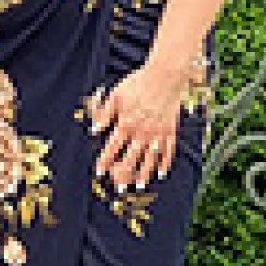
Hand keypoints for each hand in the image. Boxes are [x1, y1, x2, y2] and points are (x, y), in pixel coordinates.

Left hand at [88, 65, 184, 190]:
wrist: (164, 77)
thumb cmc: (136, 84)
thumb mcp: (115, 95)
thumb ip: (104, 114)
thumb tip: (94, 130)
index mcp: (126, 122)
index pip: (113, 147)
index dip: (105, 160)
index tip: (99, 172)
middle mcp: (143, 132)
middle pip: (132, 158)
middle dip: (124, 174)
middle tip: (119, 188)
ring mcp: (159, 133)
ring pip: (150, 159)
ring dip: (144, 173)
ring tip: (138, 185)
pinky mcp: (171, 131)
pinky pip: (168, 152)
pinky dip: (165, 164)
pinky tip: (161, 173)